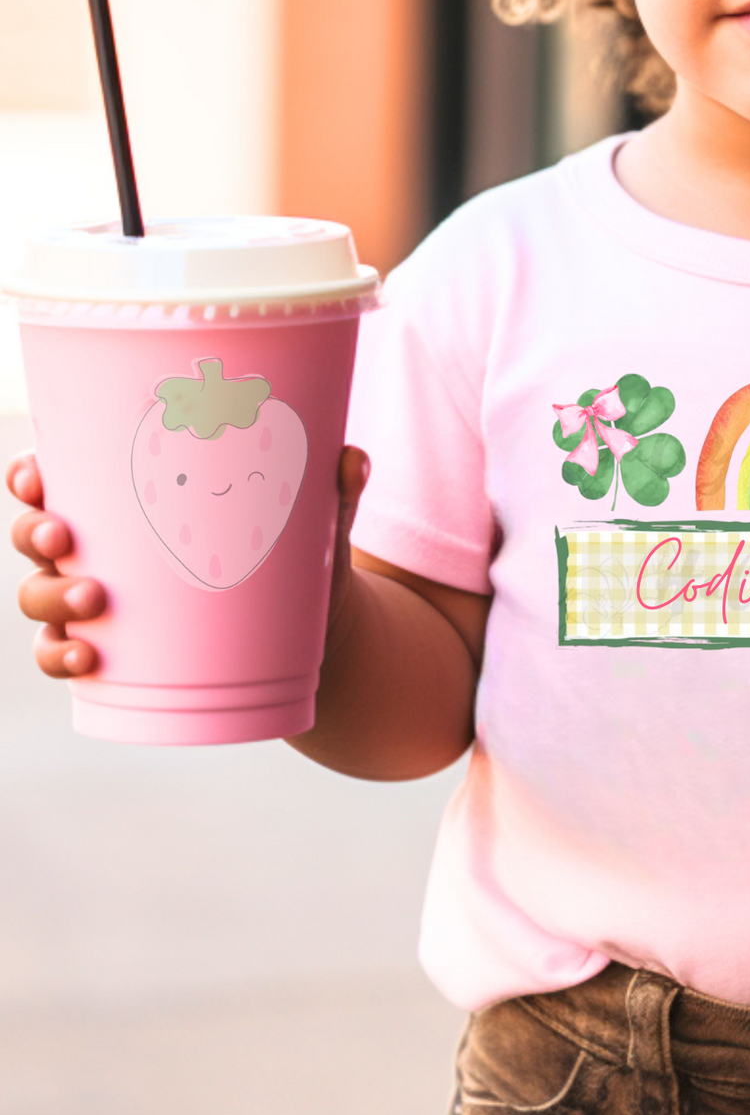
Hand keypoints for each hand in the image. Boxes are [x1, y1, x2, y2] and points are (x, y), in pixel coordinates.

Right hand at [7, 445, 371, 679]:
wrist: (311, 632)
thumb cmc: (295, 552)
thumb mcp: (313, 520)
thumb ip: (333, 489)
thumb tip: (352, 457)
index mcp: (129, 500)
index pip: (57, 478)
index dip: (30, 475)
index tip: (36, 474)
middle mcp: (100, 548)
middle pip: (37, 535)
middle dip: (36, 533)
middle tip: (67, 539)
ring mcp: (98, 603)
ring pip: (41, 597)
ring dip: (51, 599)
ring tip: (95, 601)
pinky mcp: (115, 652)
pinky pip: (63, 657)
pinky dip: (62, 658)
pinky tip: (86, 658)